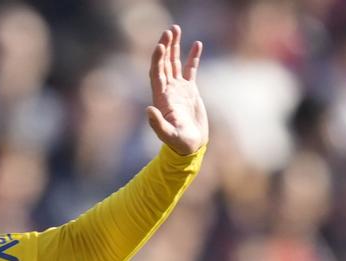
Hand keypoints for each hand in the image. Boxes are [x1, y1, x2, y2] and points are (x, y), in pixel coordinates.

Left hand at [145, 24, 205, 155]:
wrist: (191, 146)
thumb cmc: (179, 143)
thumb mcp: (168, 135)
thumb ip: (157, 124)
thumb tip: (149, 110)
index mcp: (161, 97)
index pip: (157, 73)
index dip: (157, 59)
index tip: (161, 45)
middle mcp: (168, 90)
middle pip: (164, 63)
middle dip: (165, 46)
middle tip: (170, 30)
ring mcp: (178, 89)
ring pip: (175, 62)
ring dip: (175, 47)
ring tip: (176, 29)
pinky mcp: (190, 90)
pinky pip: (191, 69)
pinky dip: (193, 57)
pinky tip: (197, 44)